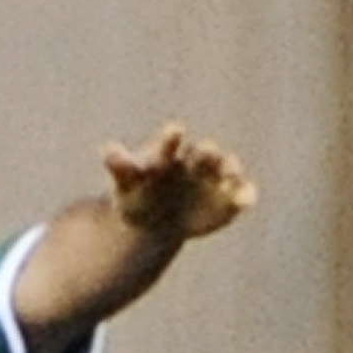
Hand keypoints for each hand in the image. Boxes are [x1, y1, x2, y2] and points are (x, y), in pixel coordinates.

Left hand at [103, 122, 255, 242]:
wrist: (157, 222)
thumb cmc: (138, 196)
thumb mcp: (126, 185)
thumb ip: (120, 167)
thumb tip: (107, 149)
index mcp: (170, 152)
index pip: (171, 139)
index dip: (172, 136)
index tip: (174, 131)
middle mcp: (197, 160)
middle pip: (205, 152)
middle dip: (206, 152)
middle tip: (207, 151)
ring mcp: (216, 178)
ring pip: (229, 170)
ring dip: (231, 171)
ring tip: (230, 177)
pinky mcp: (230, 198)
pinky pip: (242, 195)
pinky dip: (245, 196)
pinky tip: (245, 201)